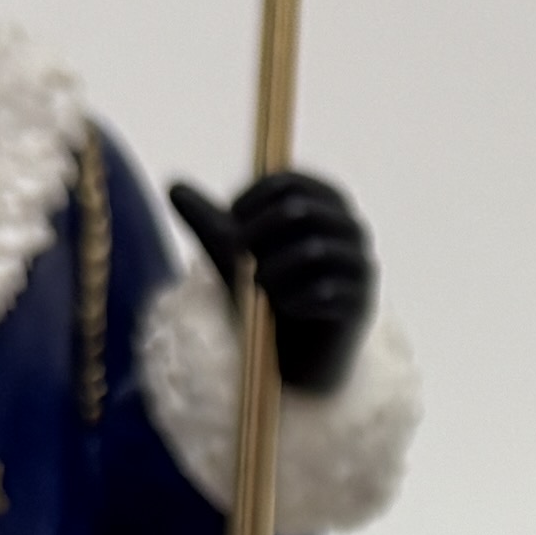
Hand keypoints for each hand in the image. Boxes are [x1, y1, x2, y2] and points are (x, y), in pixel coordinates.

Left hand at [165, 165, 378, 395]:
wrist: (296, 353)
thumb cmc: (269, 293)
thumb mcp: (235, 256)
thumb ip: (210, 221)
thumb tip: (173, 185)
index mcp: (326, 204)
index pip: (289, 181)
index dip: (251, 199)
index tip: (230, 226)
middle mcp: (352, 228)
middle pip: (301, 210)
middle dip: (258, 234)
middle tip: (235, 259)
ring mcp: (362, 265)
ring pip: (314, 250)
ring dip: (272, 270)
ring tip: (258, 288)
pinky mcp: (362, 304)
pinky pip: (325, 293)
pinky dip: (293, 300)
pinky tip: (281, 310)